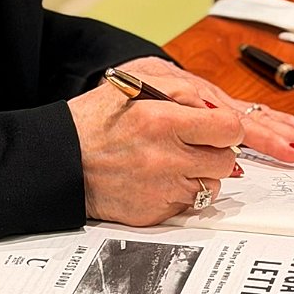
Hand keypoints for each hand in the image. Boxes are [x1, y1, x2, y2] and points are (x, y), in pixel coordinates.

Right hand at [67, 58, 293, 226]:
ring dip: (203, 170)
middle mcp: (166, 156)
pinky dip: (183, 190)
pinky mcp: (157, 212)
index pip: (229, 125)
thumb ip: (184, 89)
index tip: (230, 128)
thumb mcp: (137, 81)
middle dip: (219, 149)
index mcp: (163, 117)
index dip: (231, 127)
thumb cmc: (98, 117)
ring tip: (172, 157)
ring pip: (214, 183)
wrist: (62, 160)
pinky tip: (158, 177)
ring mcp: (162, 188)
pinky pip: (191, 203)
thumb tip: (222, 108)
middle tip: (197, 141)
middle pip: (229, 159)